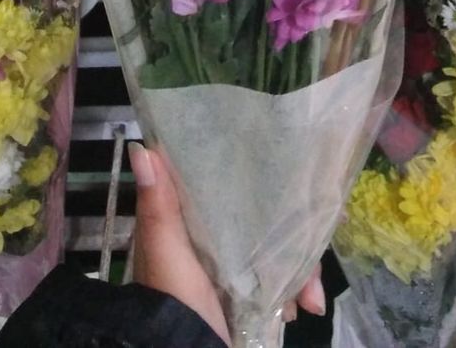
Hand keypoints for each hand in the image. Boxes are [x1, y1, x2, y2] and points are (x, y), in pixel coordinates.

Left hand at [129, 142, 325, 345]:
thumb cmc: (177, 306)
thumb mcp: (167, 256)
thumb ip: (159, 209)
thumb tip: (143, 149)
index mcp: (184, 227)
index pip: (219, 186)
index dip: (249, 176)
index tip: (281, 168)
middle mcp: (211, 245)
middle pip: (259, 218)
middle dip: (290, 230)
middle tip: (312, 238)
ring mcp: (233, 272)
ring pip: (278, 249)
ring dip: (301, 267)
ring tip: (311, 294)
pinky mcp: (250, 296)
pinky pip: (284, 280)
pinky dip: (300, 290)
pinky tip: (309, 304)